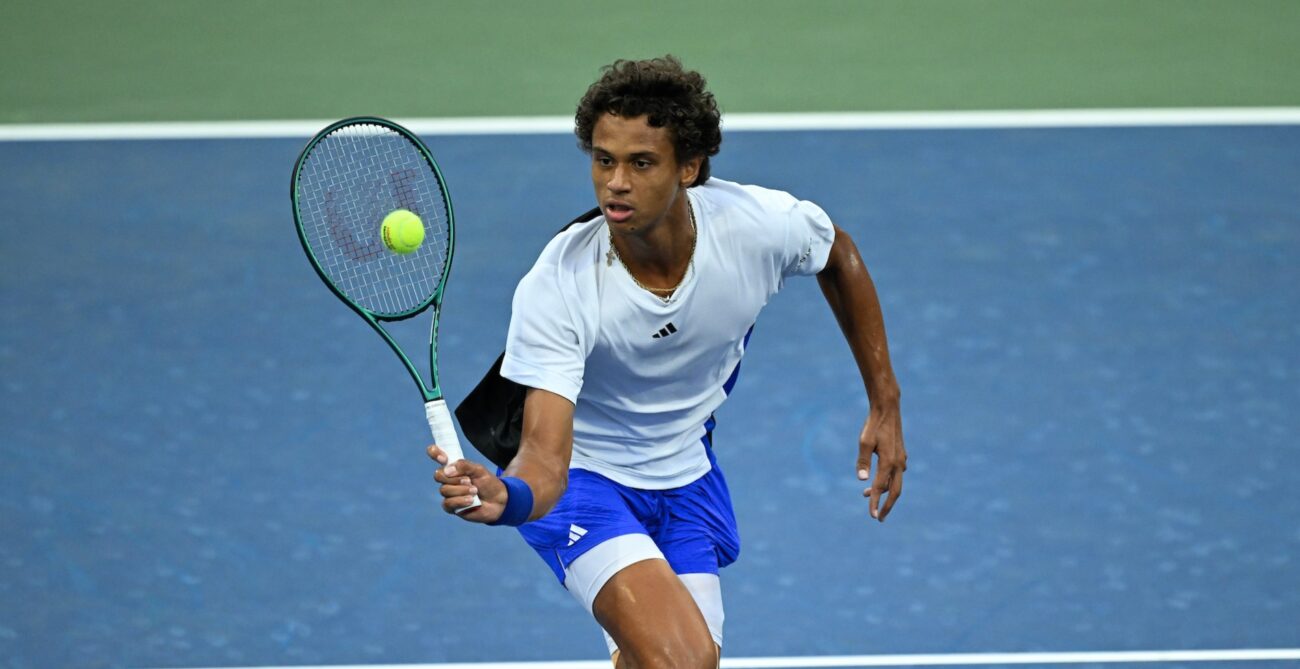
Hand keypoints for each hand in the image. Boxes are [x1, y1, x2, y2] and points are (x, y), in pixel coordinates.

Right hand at [427, 444, 506, 523]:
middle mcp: (448, 479)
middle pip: (438, 475)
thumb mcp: (479, 470)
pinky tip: (471, 500)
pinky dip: (460, 501)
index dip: (435, 453)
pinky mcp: (451, 507)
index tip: (443, 458)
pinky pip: (447, 503)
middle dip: (454, 478)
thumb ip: (464, 466)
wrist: (498, 500)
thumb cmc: (488, 483)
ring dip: (461, 490)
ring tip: (474, 491)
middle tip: (469, 480)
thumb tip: (447, 470)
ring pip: (444, 490)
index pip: (436, 454)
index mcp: (454, 466)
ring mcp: (449, 493)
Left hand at [857, 405, 905, 521]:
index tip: (871, 516)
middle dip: (886, 506)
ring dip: (883, 492)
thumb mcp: (864, 441)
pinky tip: (879, 481)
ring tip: (865, 495)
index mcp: (889, 461)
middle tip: (878, 518)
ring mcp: (901, 459)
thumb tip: (861, 480)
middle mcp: (898, 463)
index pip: (880, 487)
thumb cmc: (874, 425)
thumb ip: (862, 460)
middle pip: (895, 491)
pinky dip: (887, 482)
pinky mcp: (900, 456)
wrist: (888, 409)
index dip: (875, 503)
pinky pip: (896, 474)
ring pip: (895, 483)